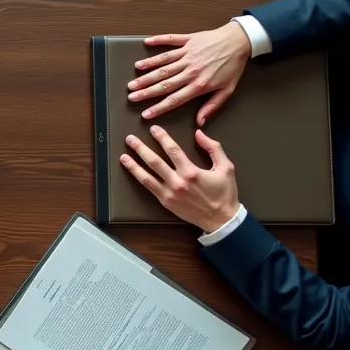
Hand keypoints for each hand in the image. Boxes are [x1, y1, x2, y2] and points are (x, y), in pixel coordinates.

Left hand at [119, 125, 239, 232]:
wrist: (221, 219)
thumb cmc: (224, 193)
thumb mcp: (226, 167)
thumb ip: (213, 148)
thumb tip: (199, 133)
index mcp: (191, 172)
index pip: (172, 150)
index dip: (162, 137)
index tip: (153, 129)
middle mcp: (178, 182)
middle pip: (154, 161)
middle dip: (141, 148)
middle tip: (130, 138)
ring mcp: (170, 193)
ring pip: (147, 176)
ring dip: (134, 164)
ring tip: (123, 155)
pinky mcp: (166, 202)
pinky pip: (149, 188)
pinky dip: (139, 178)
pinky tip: (132, 171)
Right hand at [128, 22, 251, 124]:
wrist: (239, 42)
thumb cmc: (233, 66)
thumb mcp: (226, 91)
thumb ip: (211, 106)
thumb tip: (200, 122)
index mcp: (199, 84)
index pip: (174, 99)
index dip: (158, 108)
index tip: (145, 114)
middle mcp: (190, 70)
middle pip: (163, 83)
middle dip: (145, 91)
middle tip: (131, 96)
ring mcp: (187, 54)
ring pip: (162, 65)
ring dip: (147, 72)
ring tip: (133, 78)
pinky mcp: (188, 40)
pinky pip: (170, 41)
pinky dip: (158, 41)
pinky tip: (146, 43)